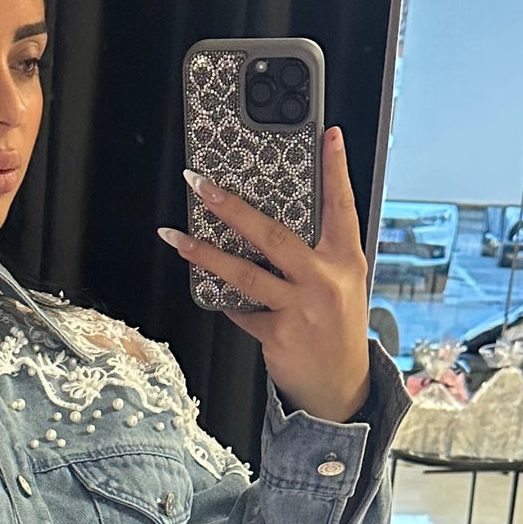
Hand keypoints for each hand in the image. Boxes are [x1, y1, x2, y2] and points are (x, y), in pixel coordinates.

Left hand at [158, 124, 371, 423]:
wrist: (340, 387)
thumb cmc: (337, 330)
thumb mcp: (343, 284)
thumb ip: (319, 254)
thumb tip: (275, 223)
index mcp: (345, 260)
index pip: (342, 206)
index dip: (336, 169)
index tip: (329, 136)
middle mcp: (324, 280)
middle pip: (273, 235)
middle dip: (232, 207)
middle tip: (202, 185)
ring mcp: (300, 308)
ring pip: (245, 273)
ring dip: (205, 253)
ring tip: (177, 238)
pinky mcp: (277, 335)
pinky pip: (240, 311)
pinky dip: (226, 300)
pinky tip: (213, 291)